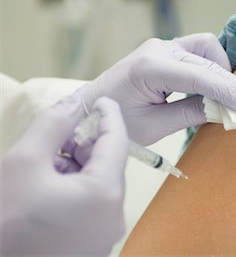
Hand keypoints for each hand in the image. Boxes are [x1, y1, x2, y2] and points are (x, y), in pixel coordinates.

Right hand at [0, 96, 128, 255]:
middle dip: (85, 146)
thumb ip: (54, 124)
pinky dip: (76, 190)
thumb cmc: (5, 218)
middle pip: (108, 166)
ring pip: (99, 186)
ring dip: (77, 169)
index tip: (102, 99)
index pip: (118, 142)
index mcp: (105, 195)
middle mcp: (114, 217)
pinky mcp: (94, 246)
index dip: (110, 116)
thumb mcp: (25, 161)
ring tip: (46, 165)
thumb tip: (74, 101)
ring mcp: (105, 235)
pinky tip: (48, 188)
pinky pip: (93, 207)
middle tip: (59, 136)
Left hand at [79, 33, 235, 144]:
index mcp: (150, 67)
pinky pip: (198, 52)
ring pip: (207, 48)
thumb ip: (192, 113)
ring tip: (227, 99)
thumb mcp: (155, 126)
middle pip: (209, 58)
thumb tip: (227, 110)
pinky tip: (214, 89)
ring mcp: (162, 46)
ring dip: (222, 71)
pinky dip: (212, 68)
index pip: (202, 76)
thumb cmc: (116, 121)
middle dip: (232, 83)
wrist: (91, 108)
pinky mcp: (165, 50)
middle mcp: (158, 49)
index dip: (232, 91)